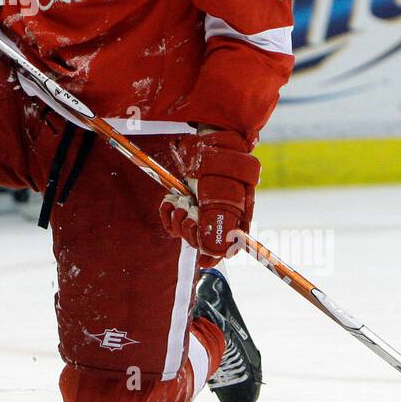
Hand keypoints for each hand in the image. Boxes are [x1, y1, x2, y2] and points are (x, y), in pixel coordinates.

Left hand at [159, 131, 259, 265]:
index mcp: (232, 216)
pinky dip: (167, 213)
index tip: (205, 261)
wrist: (211, 140)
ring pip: (184, 232)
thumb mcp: (233, 189)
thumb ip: (230, 218)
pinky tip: (170, 202)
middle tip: (190, 217)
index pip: (226, 246)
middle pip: (202, 242)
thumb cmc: (226, 162)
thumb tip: (226, 248)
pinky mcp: (181, 202)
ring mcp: (196, 209)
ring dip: (179, 222)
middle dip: (192, 234)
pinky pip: (170, 220)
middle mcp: (214, 215)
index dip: (215, 256)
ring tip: (181, 205)